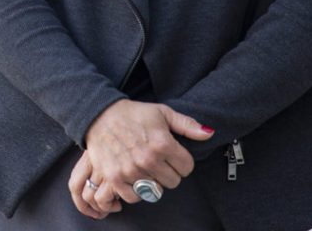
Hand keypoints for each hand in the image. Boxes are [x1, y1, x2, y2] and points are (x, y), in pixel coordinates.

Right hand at [70, 99, 213, 214]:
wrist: (101, 116)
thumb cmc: (135, 113)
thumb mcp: (163, 113)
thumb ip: (187, 125)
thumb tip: (209, 133)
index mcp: (163, 143)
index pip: (187, 167)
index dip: (183, 161)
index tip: (175, 156)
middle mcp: (148, 159)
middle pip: (173, 182)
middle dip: (170, 172)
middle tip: (161, 161)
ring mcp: (131, 171)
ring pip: (155, 192)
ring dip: (153, 182)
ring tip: (147, 168)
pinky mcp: (115, 179)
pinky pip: (134, 198)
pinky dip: (136, 191)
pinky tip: (136, 177)